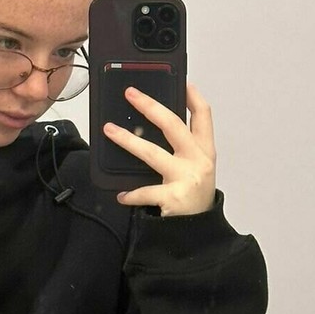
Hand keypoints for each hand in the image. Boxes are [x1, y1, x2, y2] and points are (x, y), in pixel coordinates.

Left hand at [105, 82, 215, 216]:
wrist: (200, 231)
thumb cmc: (194, 194)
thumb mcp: (197, 167)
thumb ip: (182, 147)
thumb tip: (149, 125)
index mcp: (205, 150)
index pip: (203, 116)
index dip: (193, 97)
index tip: (181, 82)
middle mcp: (198, 160)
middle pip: (173, 125)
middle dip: (150, 106)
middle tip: (130, 94)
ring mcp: (186, 178)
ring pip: (152, 153)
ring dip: (127, 140)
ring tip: (109, 130)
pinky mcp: (173, 198)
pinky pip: (145, 191)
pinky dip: (131, 193)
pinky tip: (121, 194)